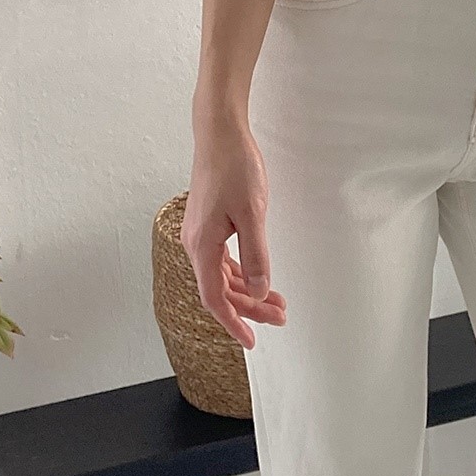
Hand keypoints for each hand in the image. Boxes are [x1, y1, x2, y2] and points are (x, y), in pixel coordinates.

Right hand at [180, 110, 286, 349]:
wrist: (219, 133)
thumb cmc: (234, 167)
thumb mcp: (253, 214)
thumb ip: (256, 256)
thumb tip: (258, 290)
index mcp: (202, 245)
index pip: (215, 298)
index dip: (233, 322)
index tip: (251, 341)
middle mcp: (195, 243)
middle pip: (220, 289)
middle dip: (249, 307)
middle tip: (280, 316)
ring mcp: (200, 233)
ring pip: (222, 275)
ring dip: (247, 290)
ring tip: (277, 300)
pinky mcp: (207, 223)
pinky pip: (221, 259)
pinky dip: (240, 272)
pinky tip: (257, 275)